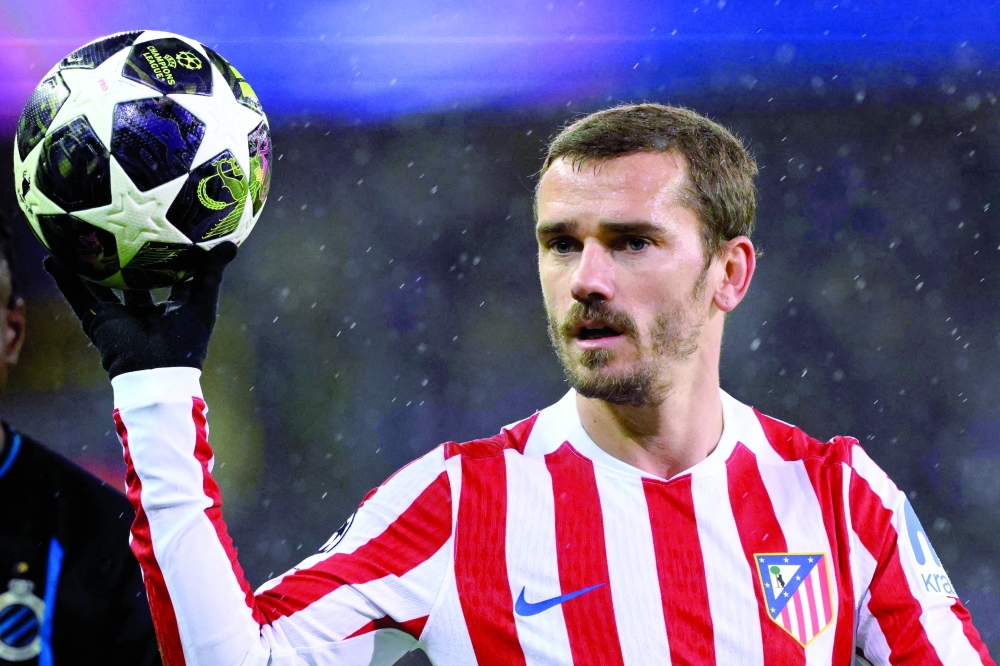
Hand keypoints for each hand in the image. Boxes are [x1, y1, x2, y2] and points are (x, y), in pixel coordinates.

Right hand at [43, 243, 237, 378]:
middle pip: (134, 279)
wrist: (156, 374)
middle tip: (121, 228)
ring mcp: (120, 316)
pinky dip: (64, 279)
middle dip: (127, 259)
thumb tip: (231, 243)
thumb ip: (212, 274)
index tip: (168, 230)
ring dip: (89, 266)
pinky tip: (51, 259)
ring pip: (101, 285)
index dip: (171, 258)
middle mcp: (145, 311)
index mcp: (172, 308)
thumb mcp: (202, 303)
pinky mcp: (99, 322)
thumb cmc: (185, 341)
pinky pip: (78, 296)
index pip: (171, 278)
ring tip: (76, 239)